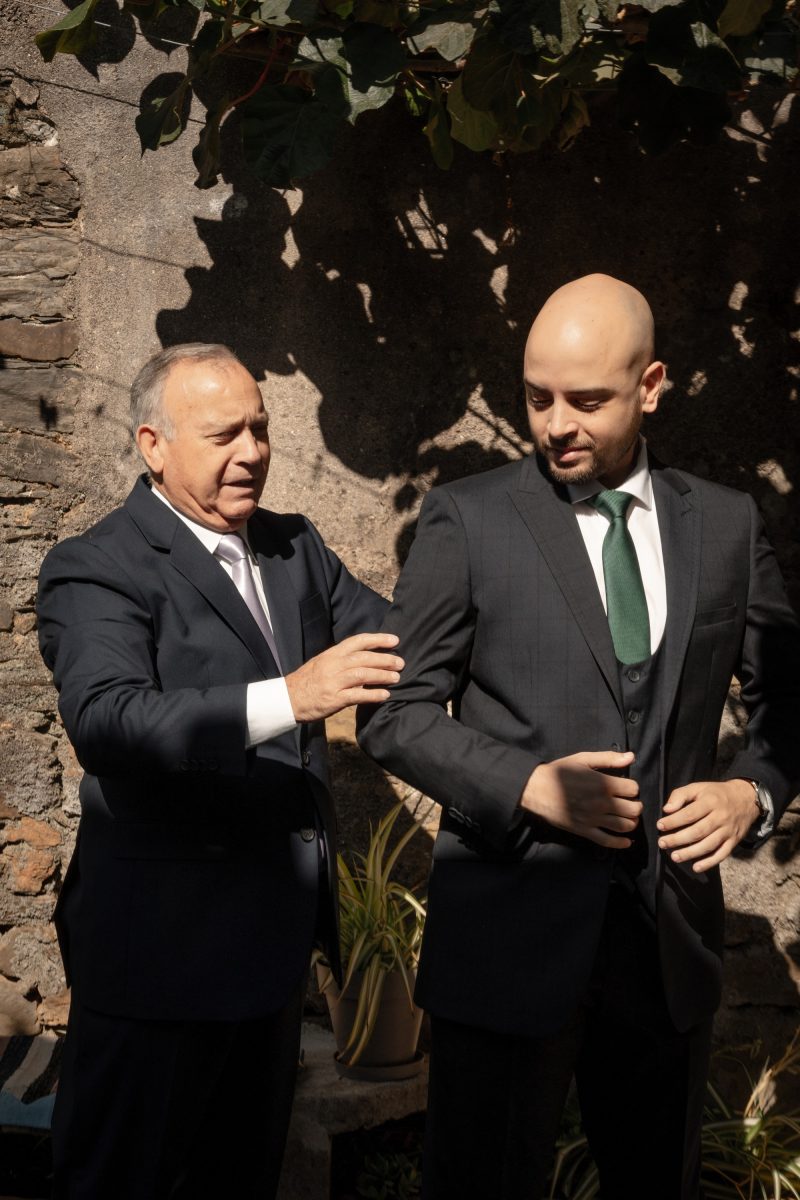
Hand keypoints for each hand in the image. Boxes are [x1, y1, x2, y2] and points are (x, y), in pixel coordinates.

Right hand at [286, 633, 402, 721]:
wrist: (288, 698)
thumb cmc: (308, 681)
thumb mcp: (323, 662)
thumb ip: (342, 659)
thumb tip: (366, 658)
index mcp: (332, 654)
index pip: (358, 641)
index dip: (378, 639)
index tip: (395, 640)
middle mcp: (333, 665)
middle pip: (364, 658)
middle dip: (385, 659)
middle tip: (401, 662)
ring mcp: (333, 682)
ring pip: (362, 674)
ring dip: (382, 676)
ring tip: (396, 678)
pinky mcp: (333, 699)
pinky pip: (357, 695)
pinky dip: (373, 694)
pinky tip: (385, 695)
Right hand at [520, 750, 641, 847]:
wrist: (537, 789)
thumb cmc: (559, 771)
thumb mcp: (583, 759)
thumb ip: (608, 758)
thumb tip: (631, 756)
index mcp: (603, 784)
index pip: (633, 789)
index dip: (633, 787)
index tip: (626, 787)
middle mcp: (601, 803)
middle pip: (633, 809)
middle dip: (635, 805)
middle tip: (629, 802)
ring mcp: (593, 819)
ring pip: (624, 826)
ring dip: (631, 822)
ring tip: (627, 817)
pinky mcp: (584, 831)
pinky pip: (607, 841)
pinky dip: (620, 843)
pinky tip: (626, 841)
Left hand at [657, 779, 759, 871]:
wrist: (746, 798)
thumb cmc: (716, 794)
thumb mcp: (698, 787)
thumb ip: (680, 795)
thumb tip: (667, 809)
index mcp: (710, 802)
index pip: (689, 814)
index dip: (673, 821)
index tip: (660, 826)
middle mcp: (720, 817)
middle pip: (698, 831)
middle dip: (678, 839)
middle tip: (662, 843)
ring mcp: (728, 830)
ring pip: (708, 845)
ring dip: (690, 853)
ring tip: (674, 857)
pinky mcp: (733, 841)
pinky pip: (722, 854)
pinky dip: (709, 863)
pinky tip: (696, 867)